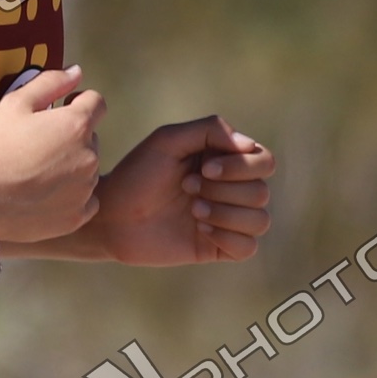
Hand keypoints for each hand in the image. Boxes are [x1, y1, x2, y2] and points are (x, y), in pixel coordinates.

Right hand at [0, 66, 103, 243]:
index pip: (96, 103)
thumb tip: (77, 71)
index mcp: (77, 125)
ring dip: (71, 167)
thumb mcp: (16, 103)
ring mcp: (86, 190)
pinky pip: (85, 201)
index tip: (58, 110)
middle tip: (39, 145)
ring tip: (36, 173)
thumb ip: (51, 82)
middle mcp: (89, 157)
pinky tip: (45, 196)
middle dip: (72, 137)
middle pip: (91, 138)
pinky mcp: (77, 217)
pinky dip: (71, 196)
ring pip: (87, 170)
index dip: (78, 102)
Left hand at [90, 116, 273, 265]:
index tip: (203, 168)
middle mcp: (230, 188)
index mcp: (224, 159)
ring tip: (193, 210)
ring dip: (226, 214)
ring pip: (260, 219)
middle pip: (261, 191)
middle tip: (188, 187)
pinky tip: (201, 229)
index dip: (241, 167)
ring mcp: (226, 219)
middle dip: (225, 190)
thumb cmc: (137, 173)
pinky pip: (248, 247)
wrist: (112, 215)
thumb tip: (249, 146)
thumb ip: (209, 130)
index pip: (264, 161)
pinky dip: (229, 238)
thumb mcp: (168, 140)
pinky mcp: (218, 247)